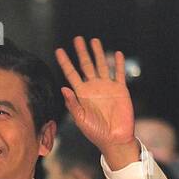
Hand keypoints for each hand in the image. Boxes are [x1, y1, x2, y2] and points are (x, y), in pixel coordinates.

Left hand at [54, 36, 136, 167]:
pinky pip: (119, 74)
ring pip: (102, 65)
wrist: (114, 139)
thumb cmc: (96, 133)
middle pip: (86, 65)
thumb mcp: (81, 119)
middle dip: (82, 52)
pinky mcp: (120, 90)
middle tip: (77, 39)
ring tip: (94, 40)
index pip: (71, 74)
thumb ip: (73, 104)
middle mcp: (93, 88)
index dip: (65, 62)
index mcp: (82, 94)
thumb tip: (63, 88)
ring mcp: (107, 87)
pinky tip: (117, 54)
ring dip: (98, 53)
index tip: (59, 51)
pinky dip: (119, 64)